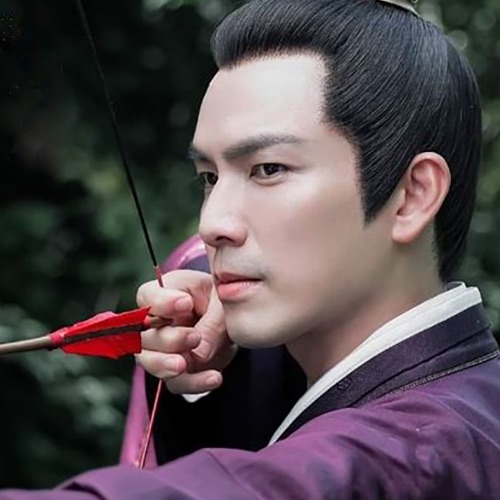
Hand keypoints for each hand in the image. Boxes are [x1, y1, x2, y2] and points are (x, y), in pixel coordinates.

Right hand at [136, 270, 235, 393]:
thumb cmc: (222, 300)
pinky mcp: (176, 370)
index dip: (162, 303)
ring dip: (166, 365)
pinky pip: (176, 382)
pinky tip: (214, 378)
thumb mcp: (222, 302)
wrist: (236, 321)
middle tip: (194, 337)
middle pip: (143, 334)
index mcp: (165, 293)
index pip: (148, 296)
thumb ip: (212, 323)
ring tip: (185, 365)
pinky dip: (193, 383)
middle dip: (167, 339)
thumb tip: (199, 354)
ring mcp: (163, 349)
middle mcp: (157, 322)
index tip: (186, 303)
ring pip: (150, 362)